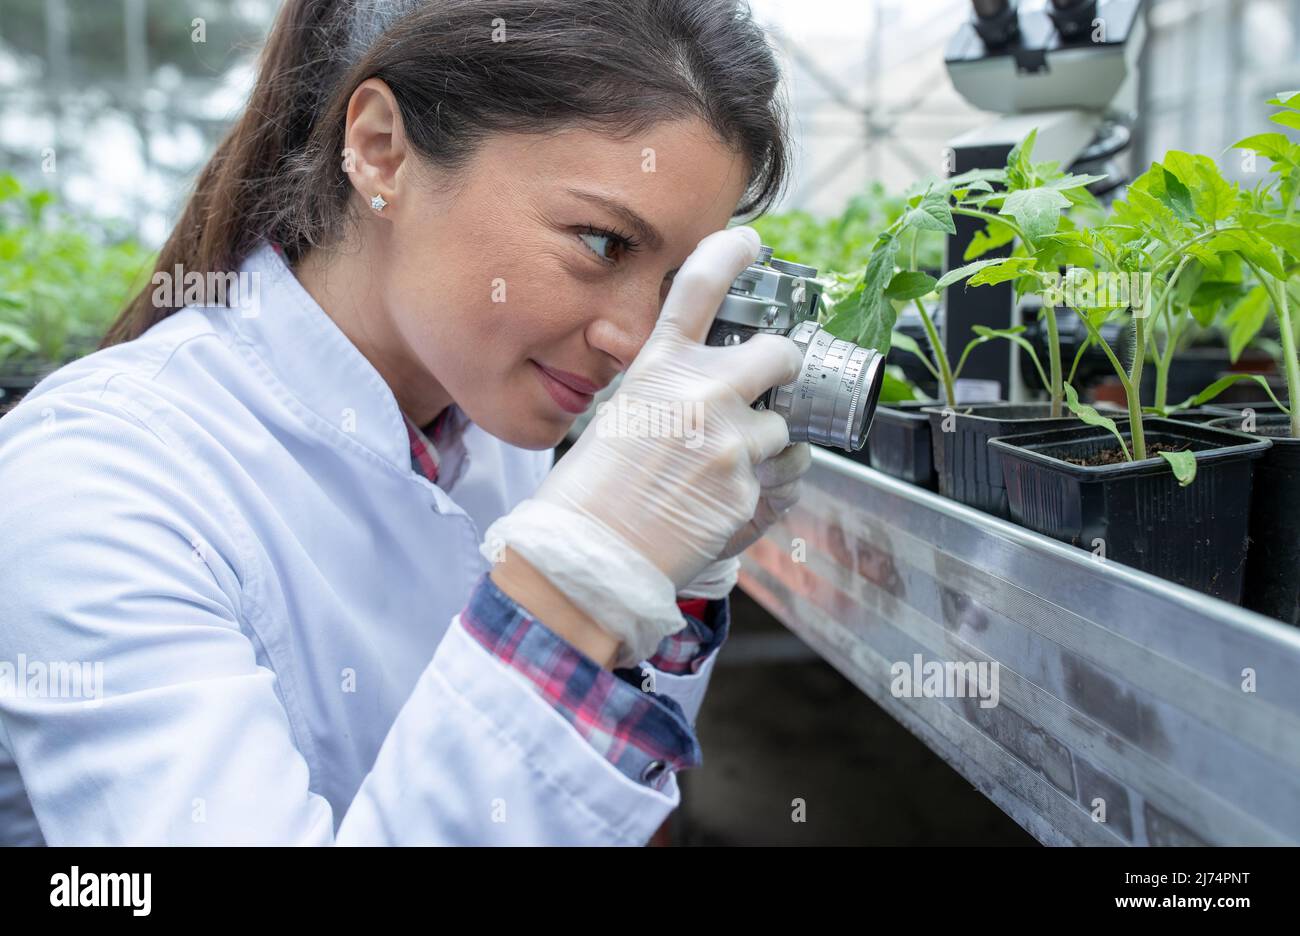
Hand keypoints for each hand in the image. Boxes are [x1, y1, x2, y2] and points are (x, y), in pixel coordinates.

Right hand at [484, 225, 803, 664]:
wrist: (591, 556)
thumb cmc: (590, 493)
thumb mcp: (619, 416)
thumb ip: (667, 392)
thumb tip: (703, 388)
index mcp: (660, 368)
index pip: (699, 287)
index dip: (731, 253)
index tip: (750, 243)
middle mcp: (705, 394)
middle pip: (781, 353)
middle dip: (785, 366)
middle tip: (775, 381)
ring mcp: (734, 442)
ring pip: (785, 429)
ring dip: (768, 445)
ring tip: (727, 470)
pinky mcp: (749, 490)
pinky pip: (781, 480)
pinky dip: (762, 489)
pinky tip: (724, 502)